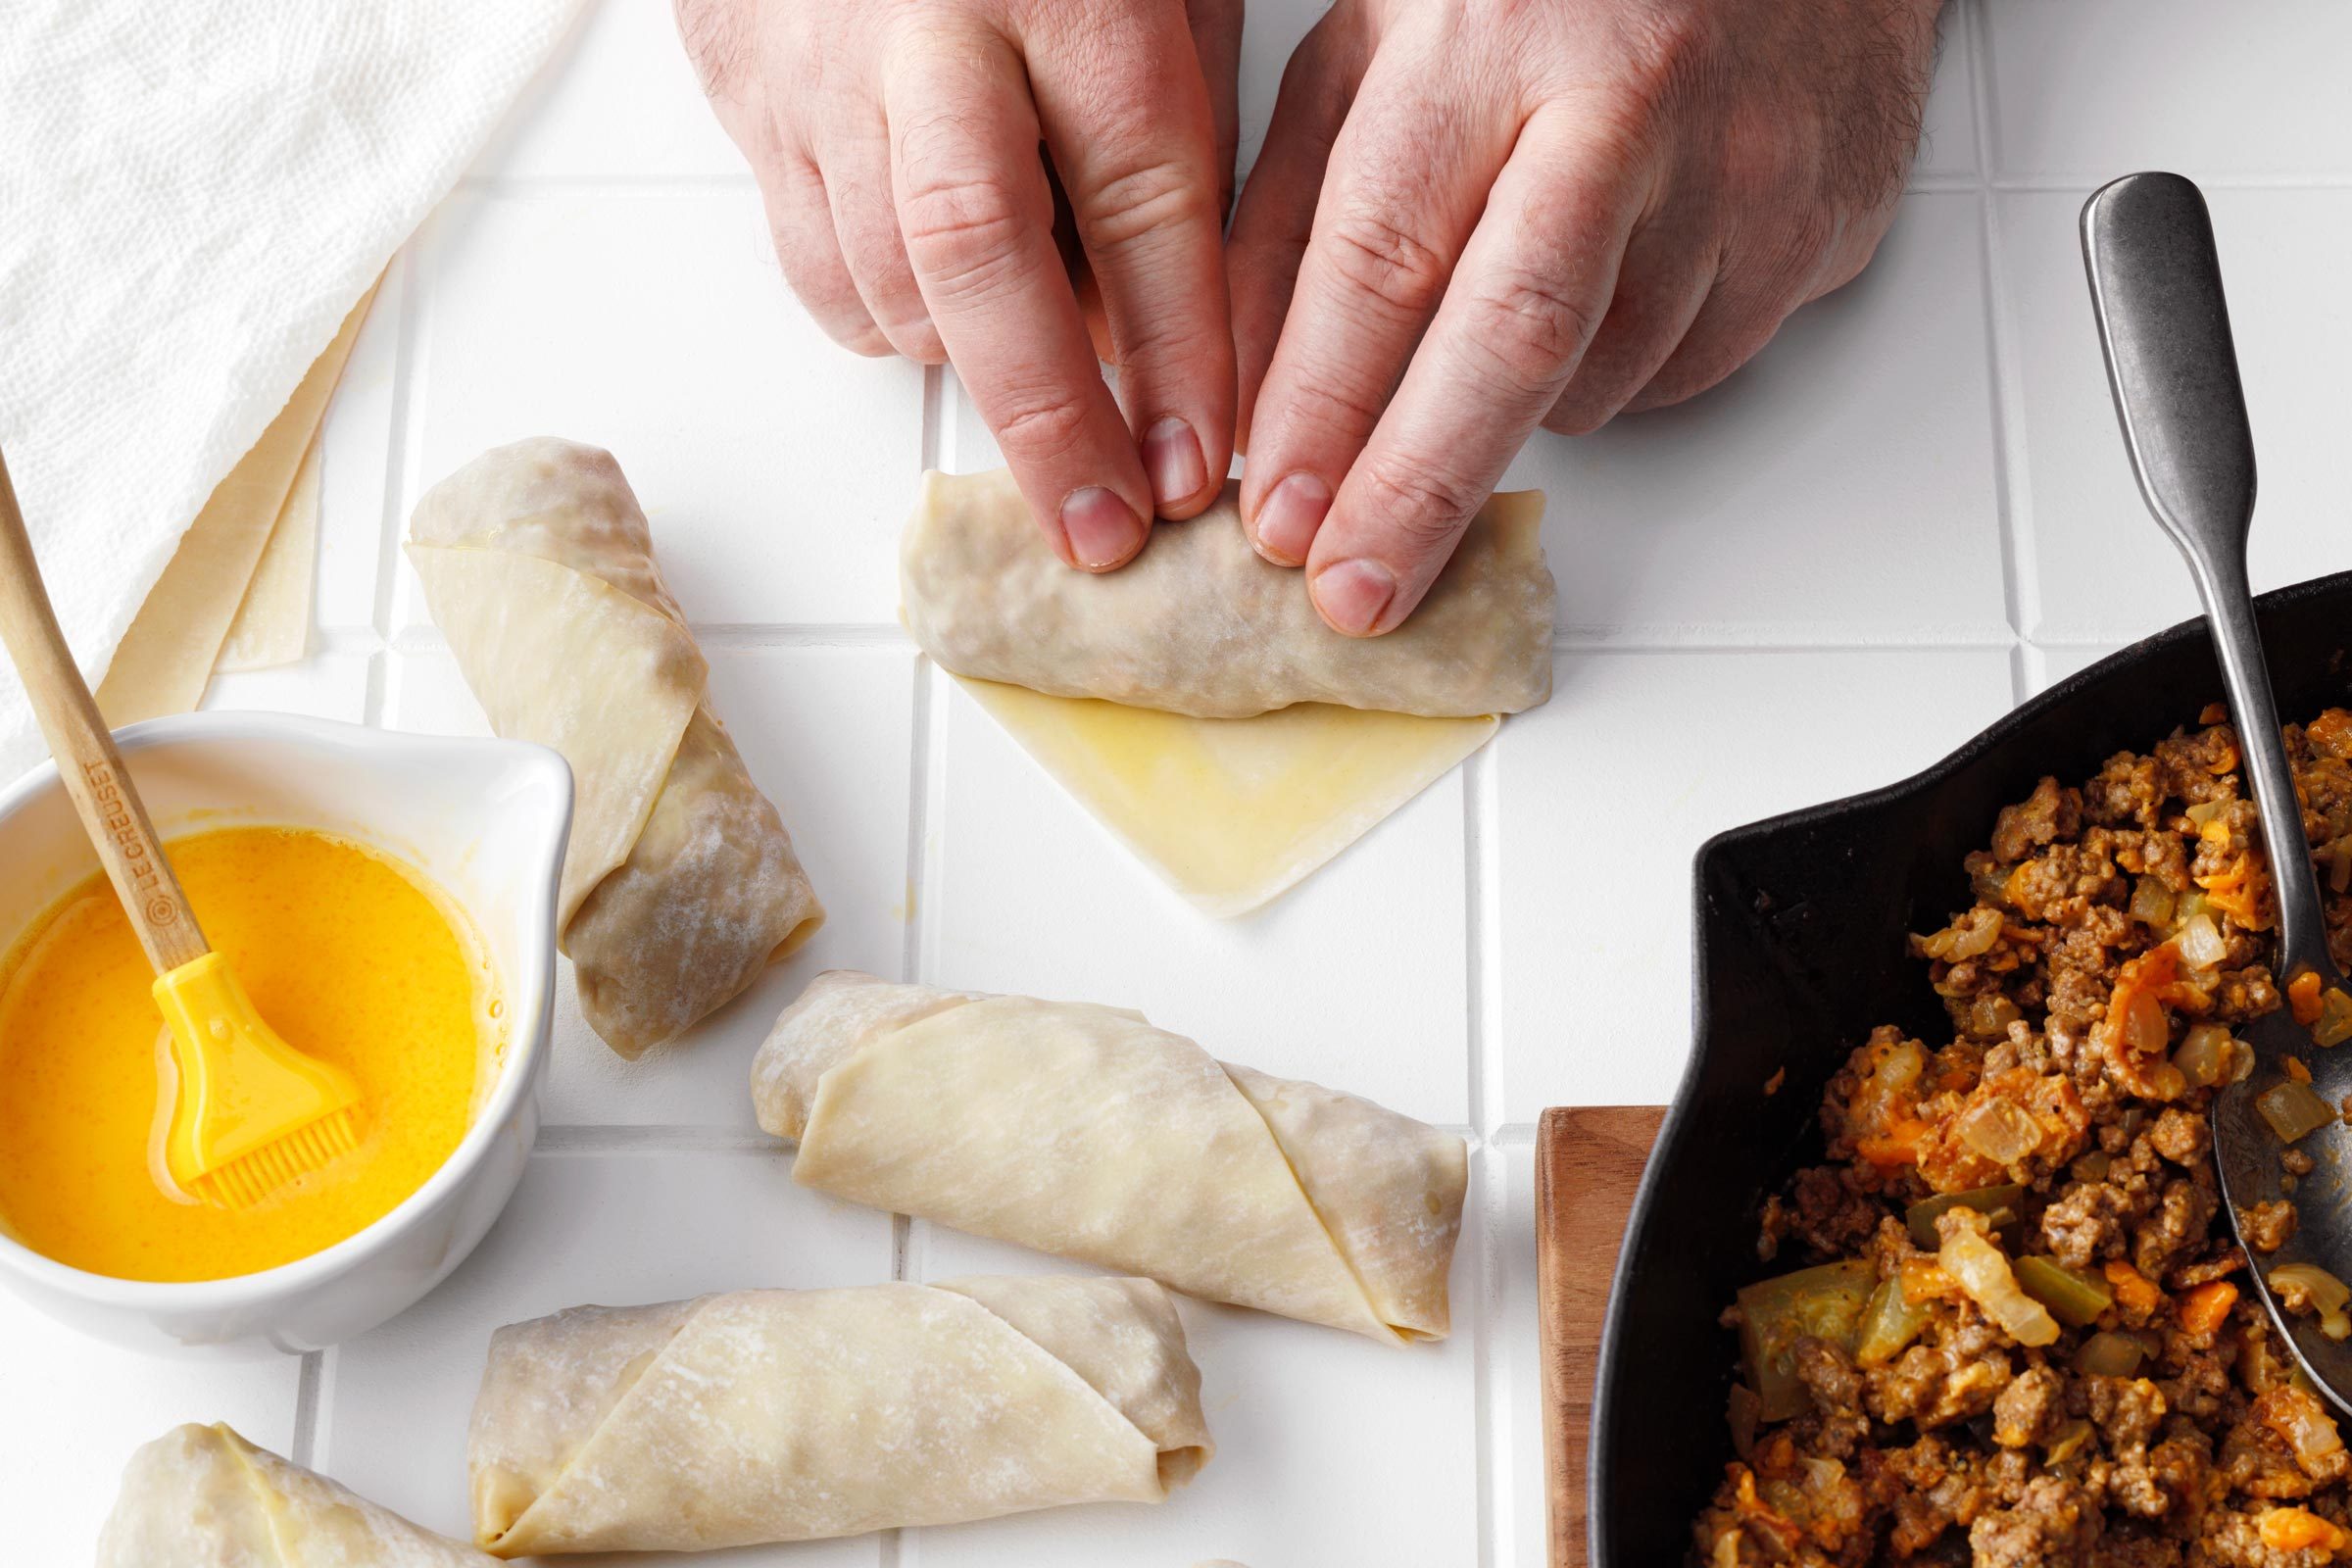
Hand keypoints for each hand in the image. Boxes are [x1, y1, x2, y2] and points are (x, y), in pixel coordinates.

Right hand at [679, 0, 1241, 568]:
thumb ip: (1177, 123)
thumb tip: (1179, 323)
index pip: (1143, 196)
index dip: (1178, 350)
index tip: (1198, 465)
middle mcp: (927, 28)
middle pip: (978, 252)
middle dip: (1047, 416)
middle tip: (1101, 532)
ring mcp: (813, 62)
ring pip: (886, 278)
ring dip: (971, 366)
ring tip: (1042, 394)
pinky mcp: (737, 89)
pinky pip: (815, 260)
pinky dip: (889, 315)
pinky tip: (941, 302)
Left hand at [1228, 0, 1943, 633]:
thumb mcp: (1380, 44)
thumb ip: (1293, 216)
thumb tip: (1241, 398)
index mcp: (1497, 38)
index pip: (1387, 259)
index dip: (1323, 407)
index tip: (1275, 516)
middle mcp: (1633, 105)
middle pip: (1514, 346)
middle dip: (1419, 493)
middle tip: (1354, 596)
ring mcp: (1749, 172)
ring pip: (1604, 379)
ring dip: (1520, 407)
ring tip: (1500, 312)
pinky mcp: (1823, 228)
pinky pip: (1692, 366)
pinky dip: (1622, 368)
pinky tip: (1611, 278)